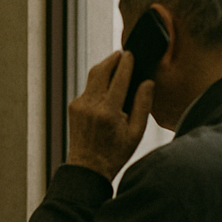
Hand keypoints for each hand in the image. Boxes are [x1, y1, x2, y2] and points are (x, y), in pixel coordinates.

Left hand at [66, 51, 153, 181]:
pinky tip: (107, 85)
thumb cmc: (115, 153)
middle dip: (113, 59)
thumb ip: (143, 105)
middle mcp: (91, 105)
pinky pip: (87, 88)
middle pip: (101, 70)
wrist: (88, 168)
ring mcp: (79, 105)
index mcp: (108, 112)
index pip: (119, 77)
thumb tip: (147, 82)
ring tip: (116, 63)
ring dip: (104, 67)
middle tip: (123, 53)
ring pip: (92, 76)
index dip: (126, 62)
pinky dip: (98, 83)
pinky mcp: (73, 107)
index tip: (132, 53)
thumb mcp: (136, 133)